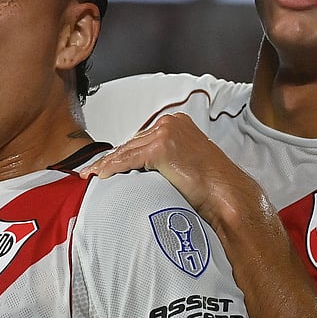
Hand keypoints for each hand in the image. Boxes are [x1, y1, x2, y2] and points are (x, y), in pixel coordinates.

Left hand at [79, 113, 261, 224]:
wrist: (226, 194)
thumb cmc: (210, 185)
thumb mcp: (186, 163)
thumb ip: (166, 159)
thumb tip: (143, 169)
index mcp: (177, 123)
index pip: (141, 138)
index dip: (122, 153)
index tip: (105, 164)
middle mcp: (171, 123)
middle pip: (132, 142)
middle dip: (112, 159)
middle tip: (92, 171)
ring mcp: (166, 133)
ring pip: (126, 151)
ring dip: (106, 165)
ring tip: (90, 175)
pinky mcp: (161, 148)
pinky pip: (128, 159)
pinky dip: (111, 169)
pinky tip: (98, 177)